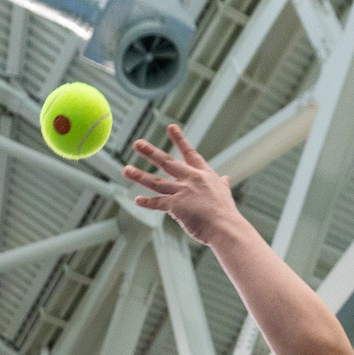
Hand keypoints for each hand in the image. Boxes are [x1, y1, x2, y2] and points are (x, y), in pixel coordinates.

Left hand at [123, 125, 248, 247]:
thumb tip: (226, 179)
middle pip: (167, 162)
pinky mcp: (176, 206)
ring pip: (156, 181)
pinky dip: (147, 202)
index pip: (189, 153)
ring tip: (126, 169)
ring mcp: (183, 191)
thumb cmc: (226, 214)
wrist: (226, 227)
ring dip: (139, 175)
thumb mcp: (225, 193)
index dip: (180, 139)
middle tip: (137, 143)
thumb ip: (222, 184)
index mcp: (204, 174)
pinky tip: (137, 200)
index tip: (171, 127)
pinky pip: (158, 203)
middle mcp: (191, 179)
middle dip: (150, 152)